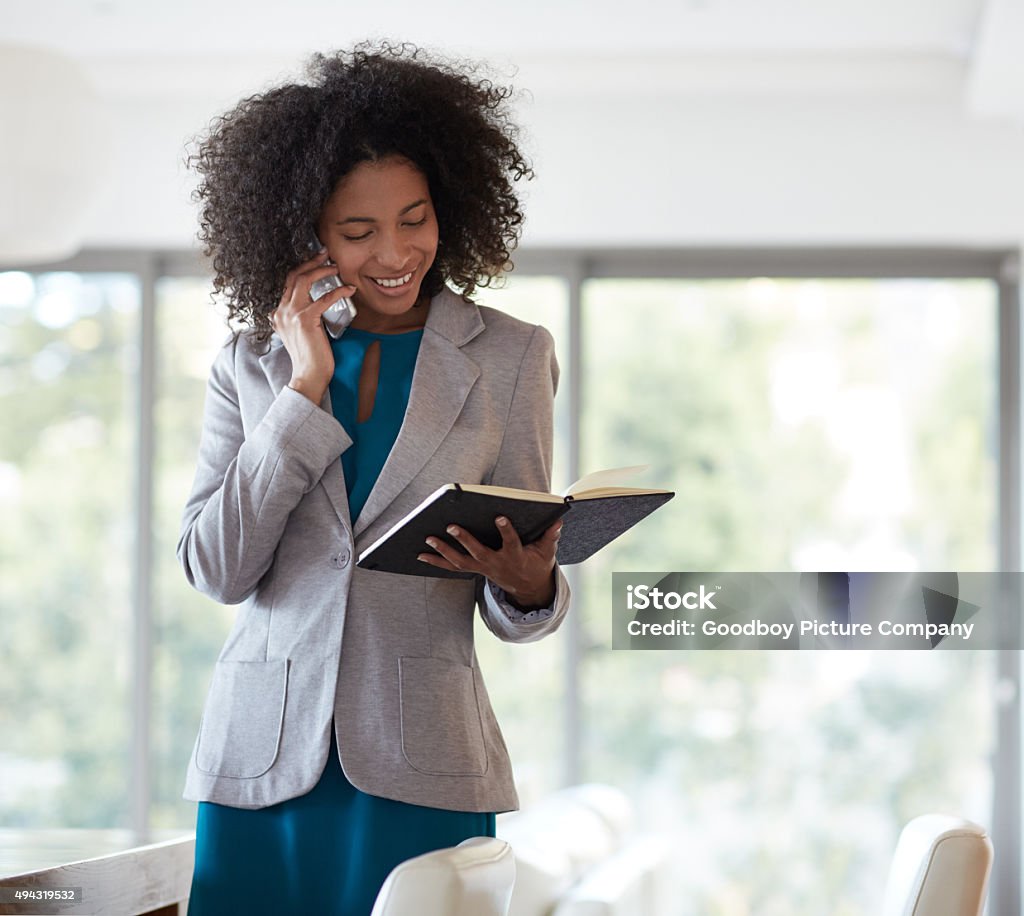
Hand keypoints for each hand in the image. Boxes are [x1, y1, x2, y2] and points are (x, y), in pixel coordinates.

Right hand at [270, 248, 356, 403]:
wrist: (308, 376)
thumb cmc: (310, 358)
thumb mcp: (300, 335)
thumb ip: (301, 319)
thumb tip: (316, 307)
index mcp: (278, 314)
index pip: (288, 283)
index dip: (303, 269)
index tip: (317, 261)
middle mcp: (281, 311)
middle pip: (293, 276)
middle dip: (310, 262)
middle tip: (325, 254)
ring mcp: (291, 314)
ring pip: (303, 280)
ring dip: (322, 270)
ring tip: (336, 267)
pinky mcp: (305, 320)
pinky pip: (324, 298)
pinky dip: (339, 291)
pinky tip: (349, 290)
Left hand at [418, 517, 561, 609]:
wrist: (528, 588)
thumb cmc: (537, 563)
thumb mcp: (547, 551)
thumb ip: (551, 535)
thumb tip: (559, 519)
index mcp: (515, 556)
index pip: (511, 542)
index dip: (505, 530)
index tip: (499, 517)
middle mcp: (496, 564)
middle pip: (478, 553)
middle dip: (464, 539)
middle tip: (451, 526)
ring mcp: (483, 569)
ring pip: (460, 562)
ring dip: (443, 551)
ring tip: (429, 537)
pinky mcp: (474, 570)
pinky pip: (452, 567)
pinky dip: (435, 561)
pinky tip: (420, 553)